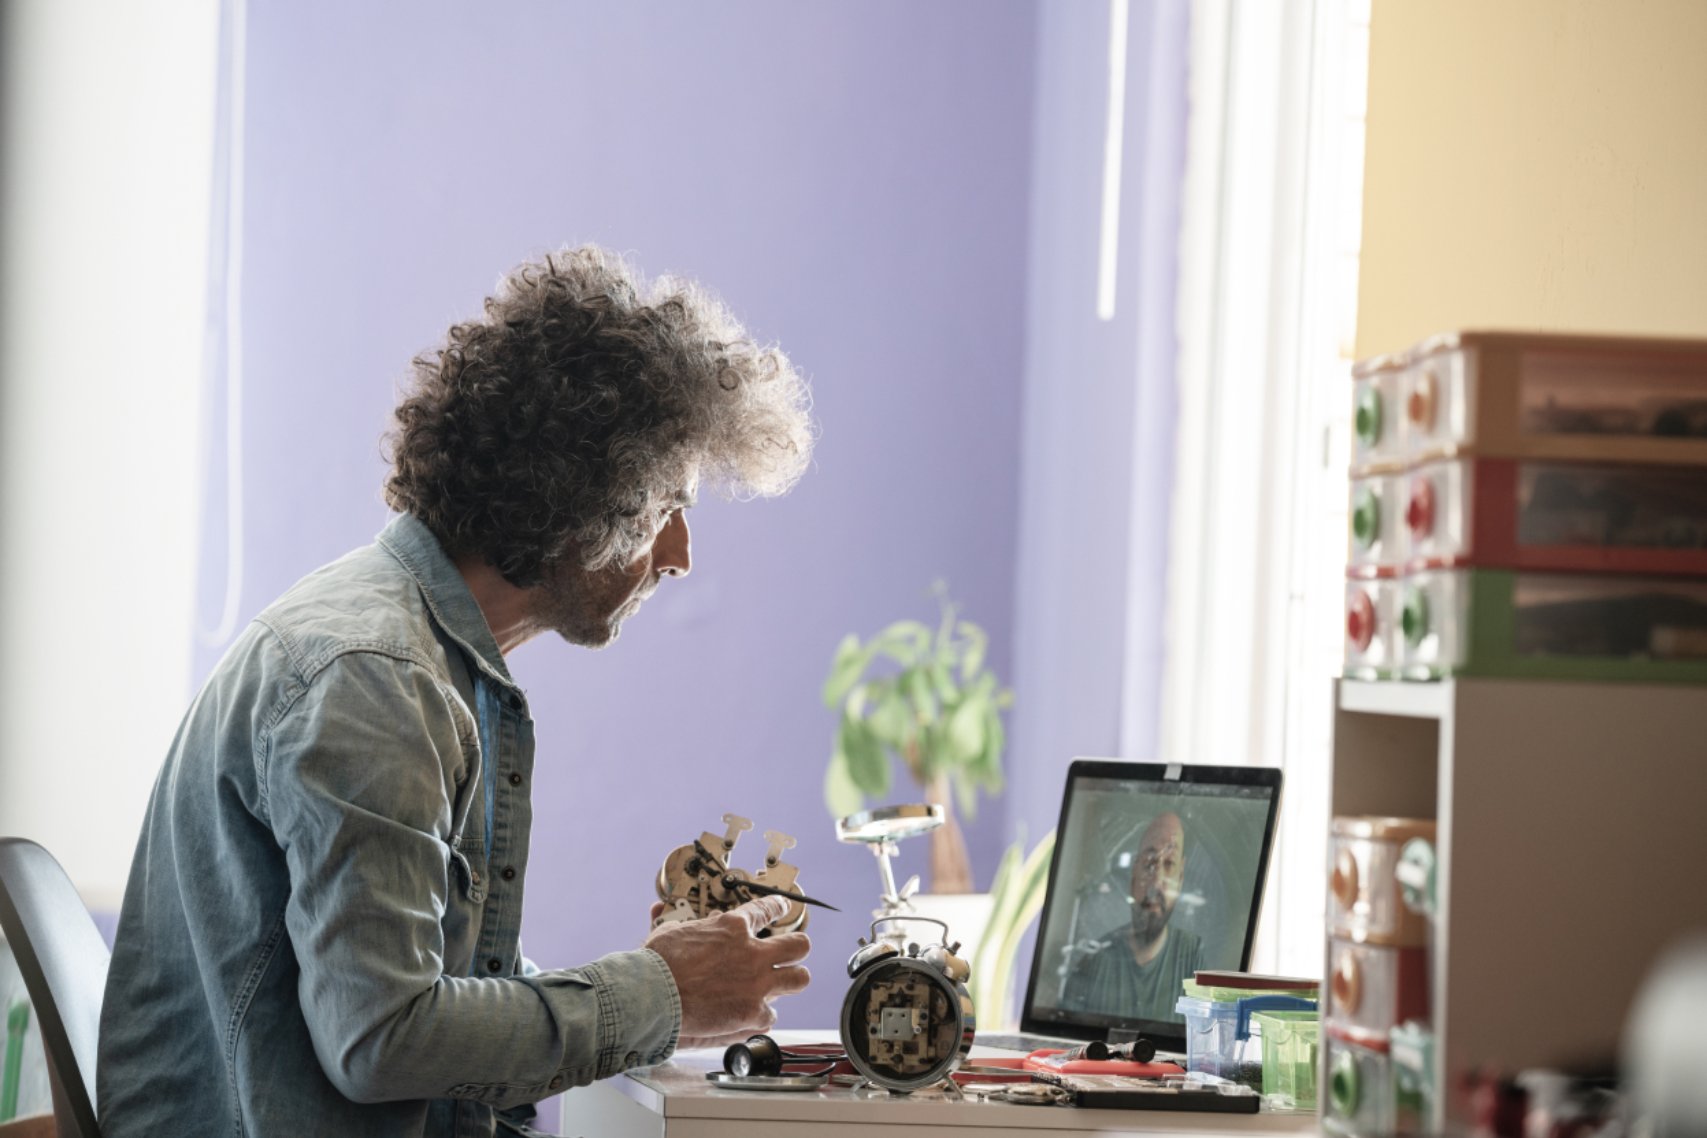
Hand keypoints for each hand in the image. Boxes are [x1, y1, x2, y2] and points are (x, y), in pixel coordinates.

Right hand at [644, 895, 810, 1049]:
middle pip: (798, 945)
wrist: (653, 997)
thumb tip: (664, 914)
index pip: (767, 909)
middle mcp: (752, 953)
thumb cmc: (657, 965)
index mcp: (732, 927)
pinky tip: (754, 1015)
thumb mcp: (669, 932)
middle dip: (797, 948)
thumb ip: (677, 924)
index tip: (782, 907)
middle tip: (792, 952)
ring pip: (799, 978)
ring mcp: (756, 983)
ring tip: (785, 983)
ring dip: (792, 980)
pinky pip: (771, 1015)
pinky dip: (761, 1016)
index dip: (778, 907)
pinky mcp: (752, 1012)